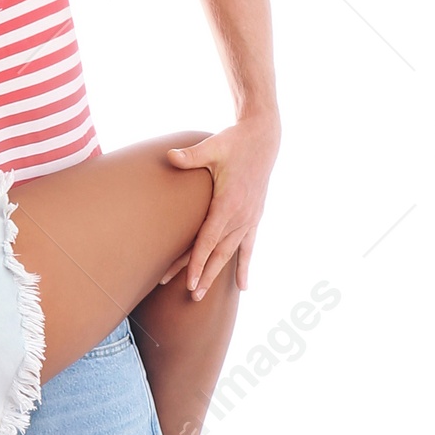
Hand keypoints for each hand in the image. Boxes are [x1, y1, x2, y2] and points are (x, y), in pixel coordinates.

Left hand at [161, 118, 278, 297]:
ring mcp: (250, 217)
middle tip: (191, 296)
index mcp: (228, 203)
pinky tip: (243, 287)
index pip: (208, 240)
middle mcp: (241, 215)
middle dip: (203, 275)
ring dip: (216, 274)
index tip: (187, 280)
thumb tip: (171, 156)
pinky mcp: (255, 216)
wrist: (263, 138)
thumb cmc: (234, 142)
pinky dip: (244, 266)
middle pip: (218, 252)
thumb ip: (191, 155)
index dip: (197, 261)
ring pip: (231, 253)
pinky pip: (249, 246)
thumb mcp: (212, 147)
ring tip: (202, 295)